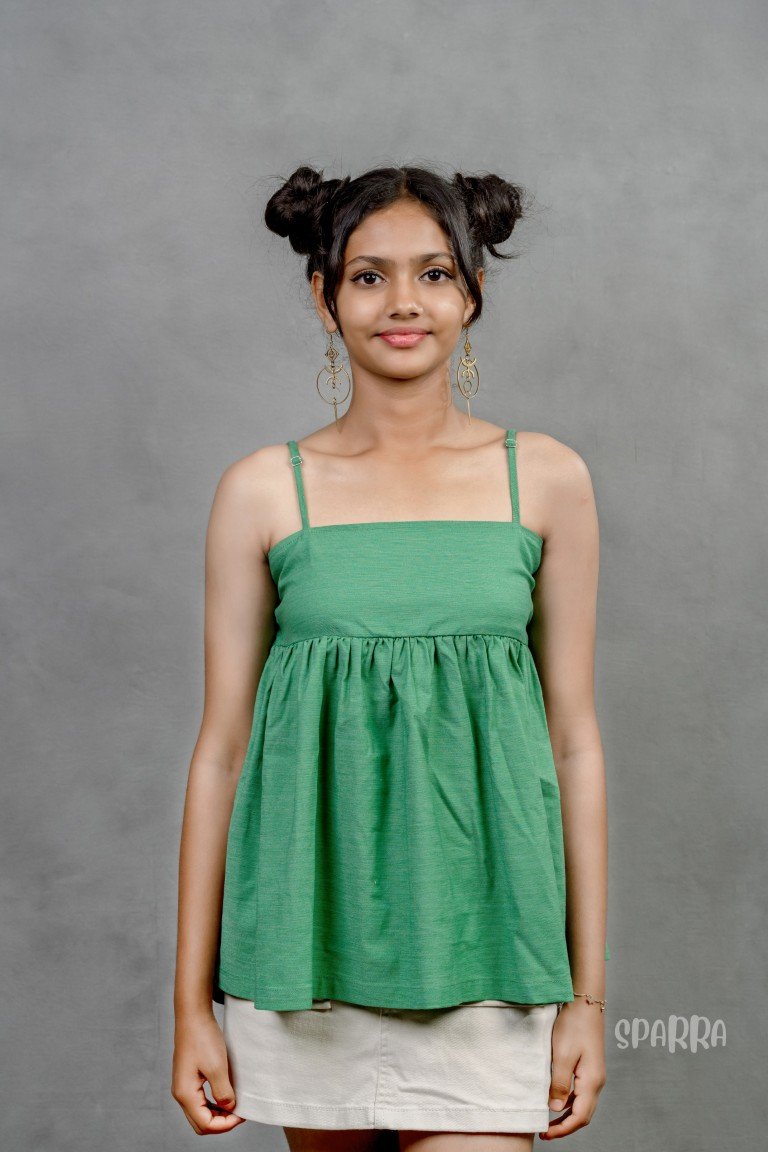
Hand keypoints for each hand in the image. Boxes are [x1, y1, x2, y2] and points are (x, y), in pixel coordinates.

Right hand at [171, 1009, 245, 1134]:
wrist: (193, 1016)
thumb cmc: (203, 1038)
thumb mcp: (217, 1067)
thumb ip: (223, 1092)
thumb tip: (229, 1108)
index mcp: (186, 1094)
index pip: (205, 1124)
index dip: (225, 1125)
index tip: (242, 1114)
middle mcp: (181, 1094)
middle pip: (200, 1123)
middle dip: (221, 1123)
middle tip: (239, 1113)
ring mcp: (183, 1086)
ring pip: (200, 1113)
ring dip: (217, 1114)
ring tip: (234, 1104)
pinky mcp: (188, 1078)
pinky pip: (199, 1100)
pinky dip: (213, 1103)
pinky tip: (225, 1094)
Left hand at [539, 1000, 606, 1139]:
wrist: (585, 1003)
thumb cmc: (573, 1026)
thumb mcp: (561, 1055)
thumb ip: (559, 1083)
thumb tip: (555, 1109)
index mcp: (592, 1081)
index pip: (579, 1117)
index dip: (563, 1129)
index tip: (545, 1133)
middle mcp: (596, 1082)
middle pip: (583, 1114)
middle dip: (565, 1126)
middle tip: (545, 1131)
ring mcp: (594, 1075)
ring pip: (582, 1104)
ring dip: (566, 1115)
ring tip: (547, 1120)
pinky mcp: (589, 1067)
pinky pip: (580, 1093)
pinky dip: (568, 1102)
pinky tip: (556, 1099)